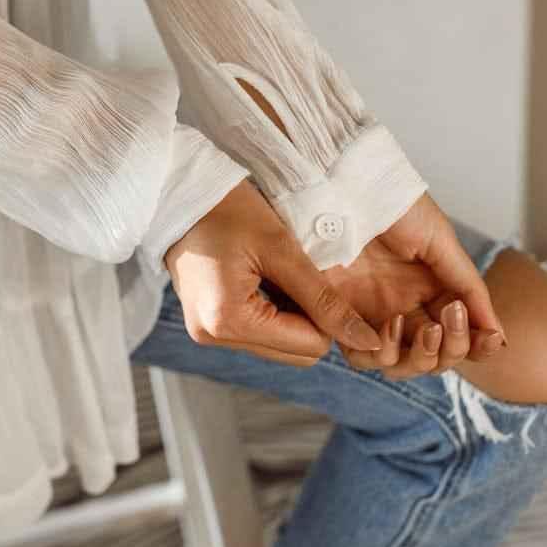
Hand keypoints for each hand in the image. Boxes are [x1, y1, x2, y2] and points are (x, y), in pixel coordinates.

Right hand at [164, 177, 384, 367]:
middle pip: (296, 354)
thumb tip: (368, 340)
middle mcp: (214, 337)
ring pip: (280, 347)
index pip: (310, 345)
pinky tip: (268, 278)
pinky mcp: (208, 325)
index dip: (328, 315)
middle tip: (305, 274)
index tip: (322, 275)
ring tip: (283, 273)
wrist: (179, 192)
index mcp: (229, 322)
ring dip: (294, 316)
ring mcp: (208, 334)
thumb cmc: (229, 209)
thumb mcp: (282, 249)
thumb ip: (325, 299)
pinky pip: (259, 335)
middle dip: (312, 319)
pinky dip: (275, 312)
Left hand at [327, 192, 507, 378]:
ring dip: (418, 357)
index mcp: (432, 290)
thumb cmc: (394, 204)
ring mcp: (372, 313)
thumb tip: (498, 335)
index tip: (490, 340)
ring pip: (400, 364)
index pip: (460, 336)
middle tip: (447, 323)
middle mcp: (404, 307)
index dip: (476, 345)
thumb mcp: (440, 241)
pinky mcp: (340, 315)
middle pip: (433, 357)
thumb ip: (468, 288)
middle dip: (449, 351)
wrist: (347, 186)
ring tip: (421, 327)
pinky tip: (389, 328)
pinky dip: (379, 353)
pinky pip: (361, 354)